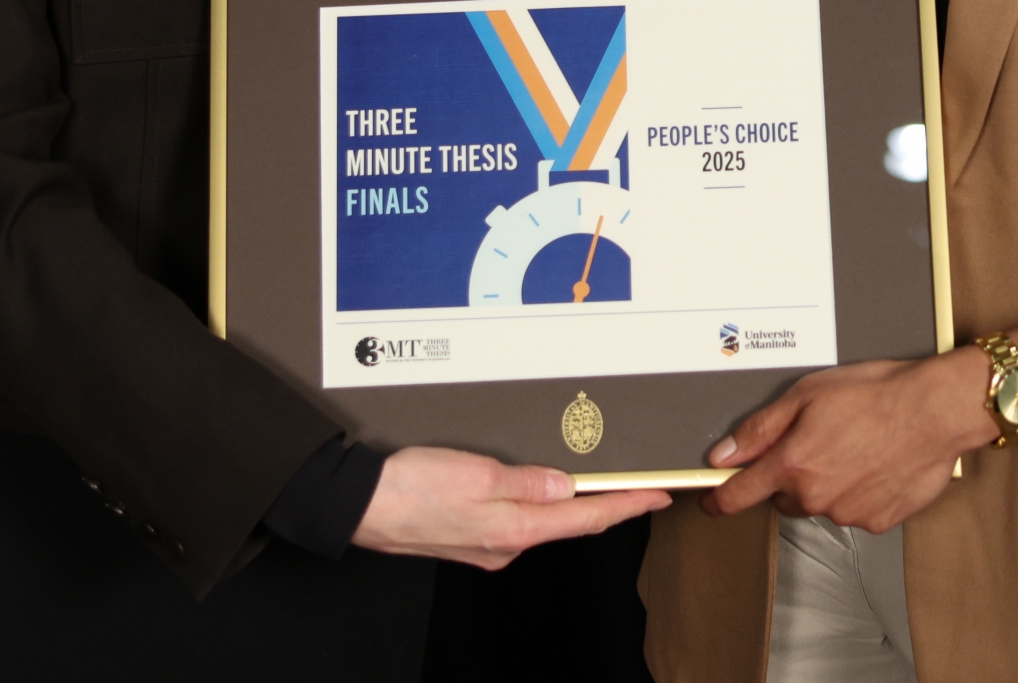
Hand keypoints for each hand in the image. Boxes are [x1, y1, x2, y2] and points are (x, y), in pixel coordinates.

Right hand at [351, 445, 670, 569]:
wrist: (359, 505)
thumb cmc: (412, 487)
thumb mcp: (477, 473)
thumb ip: (527, 481)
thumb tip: (568, 486)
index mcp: (514, 529)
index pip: (586, 518)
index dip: (627, 506)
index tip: (658, 495)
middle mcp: (506, 544)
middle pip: (568, 521)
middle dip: (606, 504)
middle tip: (638, 484)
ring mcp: (487, 544)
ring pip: (542, 519)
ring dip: (571, 502)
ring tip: (598, 480)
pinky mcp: (469, 535)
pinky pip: (516, 517)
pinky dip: (537, 501)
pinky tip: (540, 486)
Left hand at [700, 350, 994, 532]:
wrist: (934, 411)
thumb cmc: (876, 394)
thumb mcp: (806, 395)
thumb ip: (760, 429)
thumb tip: (725, 453)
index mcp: (793, 465)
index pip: (740, 495)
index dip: (720, 499)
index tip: (713, 500)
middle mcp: (817, 496)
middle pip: (784, 497)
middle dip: (791, 475)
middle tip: (817, 442)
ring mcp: (848, 513)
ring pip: (821, 503)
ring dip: (828, 482)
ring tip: (854, 446)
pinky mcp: (877, 520)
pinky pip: (854, 510)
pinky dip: (858, 491)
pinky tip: (874, 463)